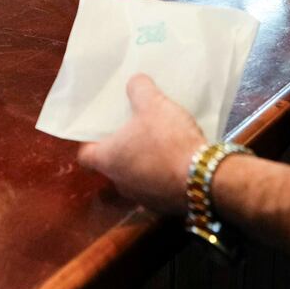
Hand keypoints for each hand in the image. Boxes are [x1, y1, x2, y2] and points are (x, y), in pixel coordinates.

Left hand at [77, 74, 205, 216]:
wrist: (204, 178)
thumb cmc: (167, 140)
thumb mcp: (153, 104)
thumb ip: (139, 89)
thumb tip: (134, 82)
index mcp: (108, 160)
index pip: (85, 155)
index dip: (90, 142)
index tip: (100, 129)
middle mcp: (120, 183)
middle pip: (112, 164)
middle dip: (121, 148)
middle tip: (131, 129)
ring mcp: (142, 198)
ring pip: (136, 177)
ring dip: (143, 163)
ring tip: (157, 142)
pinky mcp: (165, 206)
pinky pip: (158, 186)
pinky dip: (163, 175)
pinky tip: (177, 160)